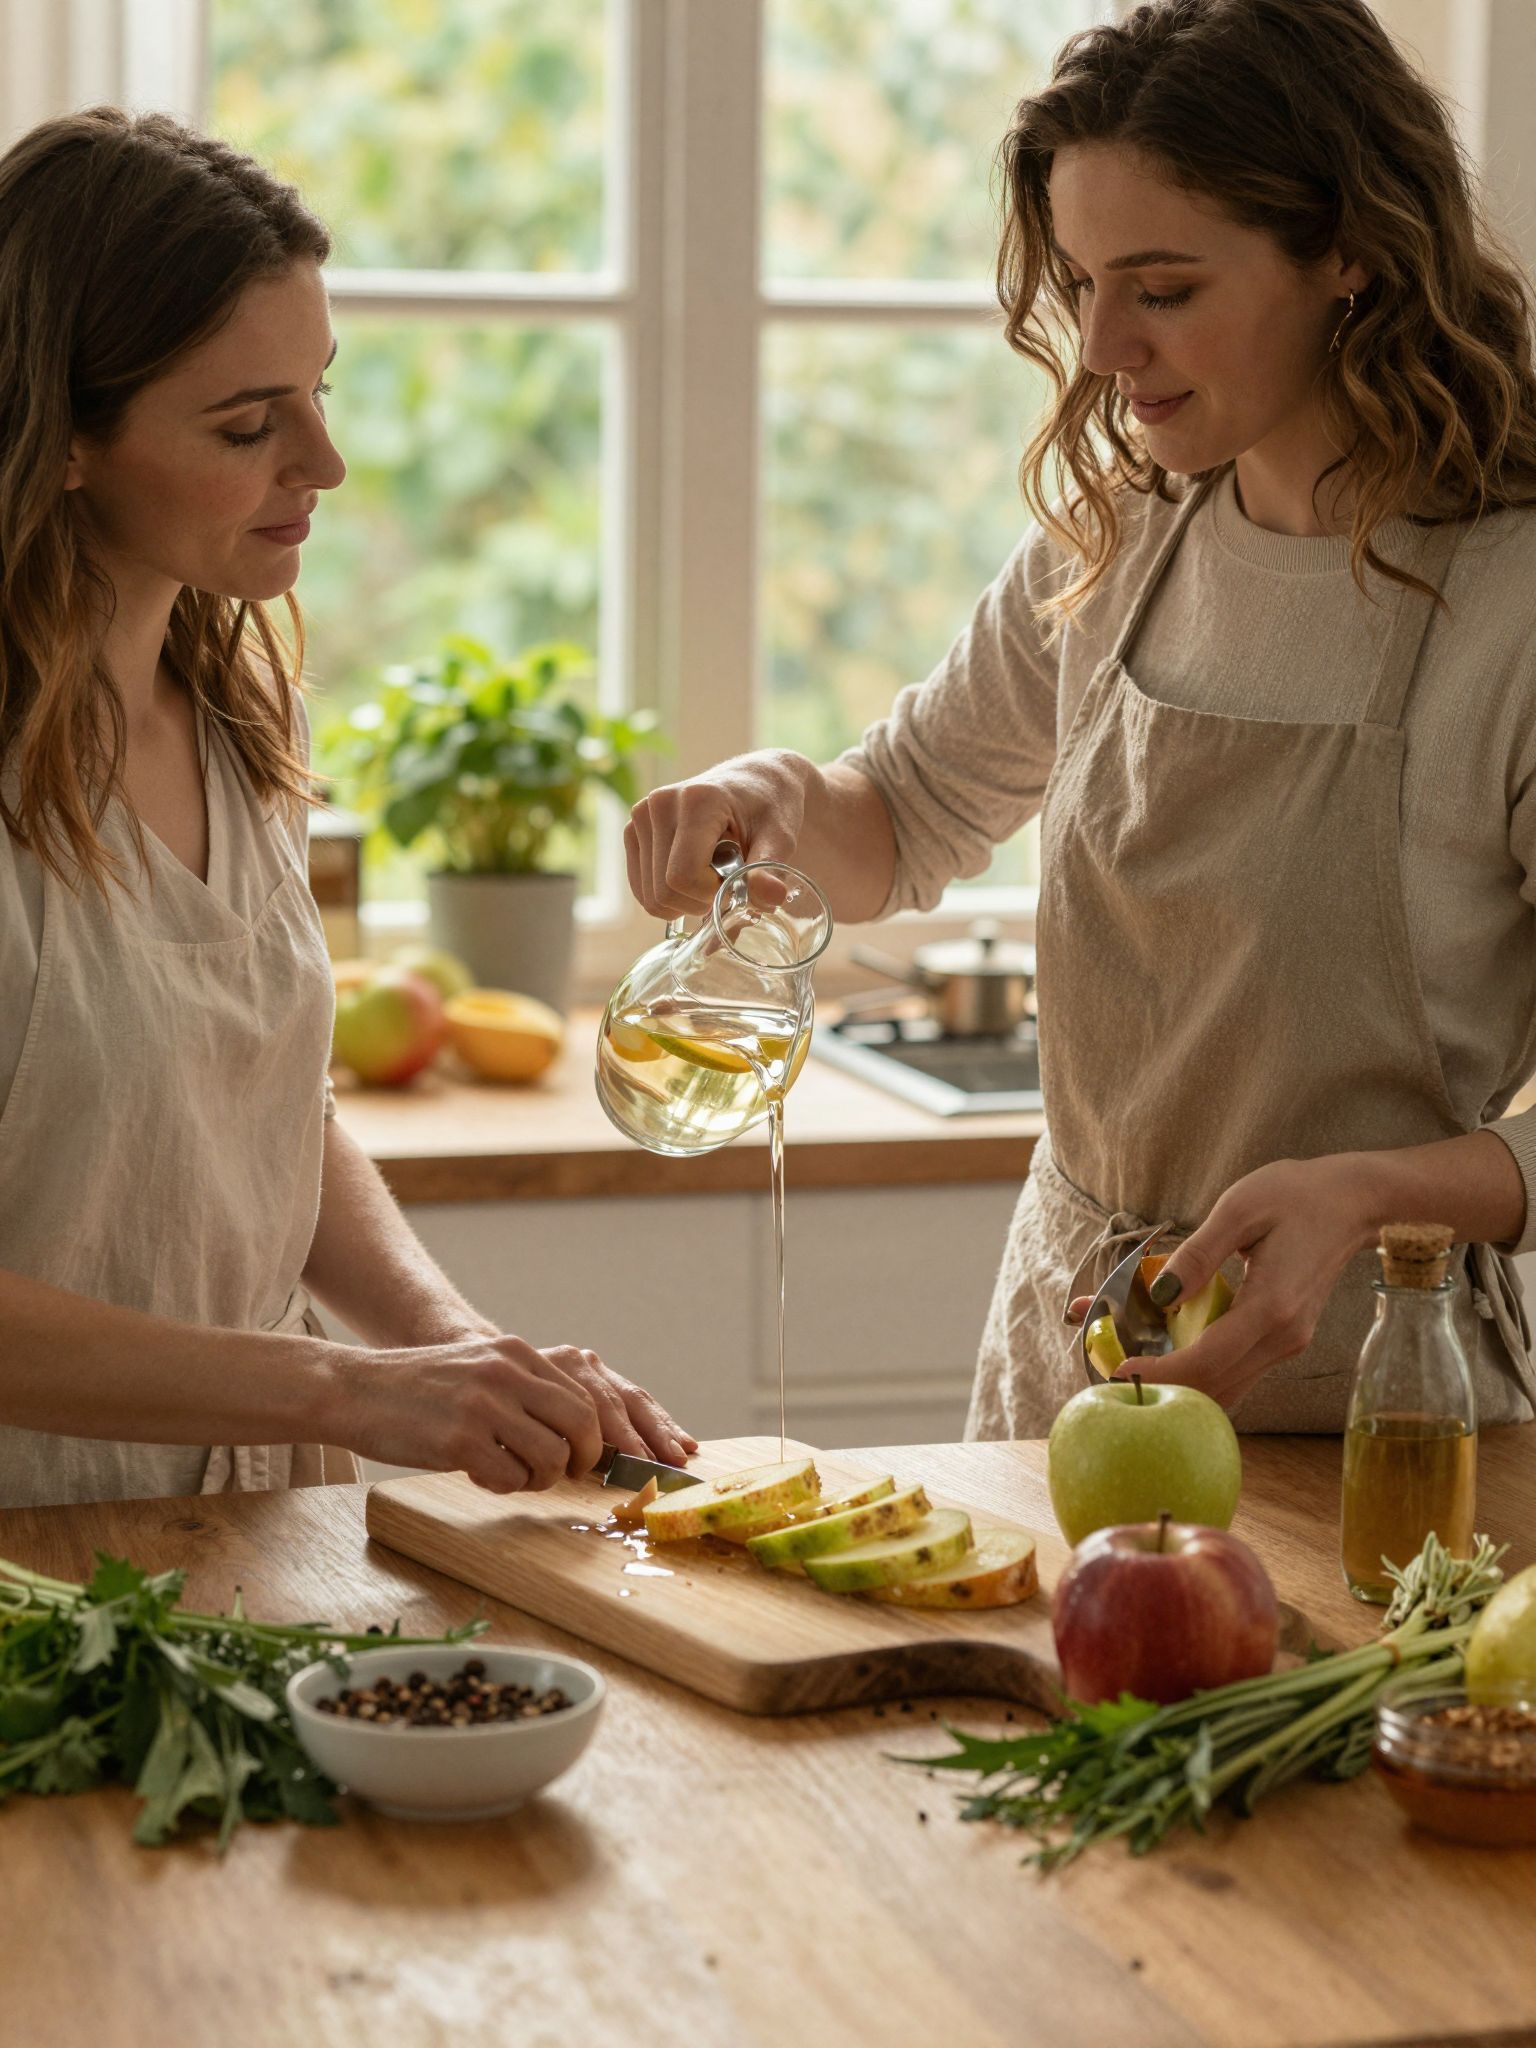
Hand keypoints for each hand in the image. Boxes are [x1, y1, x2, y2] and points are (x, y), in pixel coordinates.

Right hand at [331, 1334, 697, 1494]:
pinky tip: (483, 1475)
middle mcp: (507, 1373)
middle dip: (586, 1457)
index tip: (597, 1457)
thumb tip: (573, 1430)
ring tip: (516, 1474)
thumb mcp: (479, 1368)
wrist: (354, 1390)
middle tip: (570, 1473)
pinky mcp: (460, 1440)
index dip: (599, 1434)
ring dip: (543, 1477)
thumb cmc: (418, 1389)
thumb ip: (522, 1387)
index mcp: (516, 1353)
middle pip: (583, 1423)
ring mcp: (485, 1406)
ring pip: (552, 1455)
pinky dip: (506, 1485)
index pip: (586, 1395)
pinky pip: (511, 1477)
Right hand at [625, 750, 810, 919]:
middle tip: (727, 881)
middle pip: (664, 891)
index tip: (737, 884)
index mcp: (697, 800)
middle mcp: (660, 804)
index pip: (684, 876)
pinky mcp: (633, 831)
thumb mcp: (781, 838)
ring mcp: (641, 816)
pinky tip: (694, 873)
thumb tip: (772, 898)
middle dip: (699, 901)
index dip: (711, 895)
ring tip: (712, 872)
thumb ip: (770, 870)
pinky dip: (670, 896)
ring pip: (650, 896)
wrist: (756, 781)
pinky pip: (642, 890)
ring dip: (686, 900)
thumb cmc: (771, 807)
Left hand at [1072, 1155, 1376, 1410]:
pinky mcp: (1286, 1339)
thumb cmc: (1296, 1196)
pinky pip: (1237, 1370)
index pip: (1207, 1360)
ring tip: (1133, 1362)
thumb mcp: (1239, 1210)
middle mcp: (1282, 1337)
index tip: (1120, 1372)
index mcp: (1271, 1307)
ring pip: (1227, 1385)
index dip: (1161, 1373)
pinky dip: (1201, 1371)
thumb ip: (1198, 1254)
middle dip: (1161, 1384)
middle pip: (1215, 1384)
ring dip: (1180, 1383)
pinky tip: (1169, 1353)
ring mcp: (1288, 1343)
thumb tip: (1161, 1294)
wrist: (1353, 1201)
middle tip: (1110, 1369)